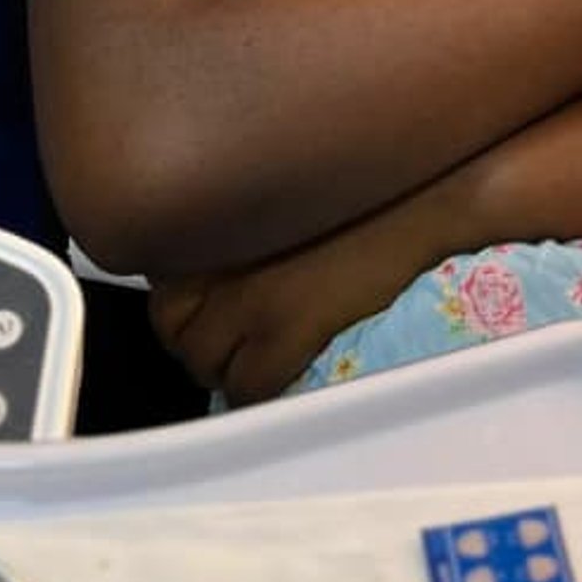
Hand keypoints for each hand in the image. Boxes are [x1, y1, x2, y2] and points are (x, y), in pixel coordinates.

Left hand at [150, 188, 452, 406]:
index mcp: (217, 214)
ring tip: (252, 360)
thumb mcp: (286, 195)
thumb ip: (244, 222)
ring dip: (223, 367)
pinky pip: (245, 387)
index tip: (204, 310)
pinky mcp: (285, 326)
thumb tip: (220, 258)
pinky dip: (254, 393)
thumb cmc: (364, 188)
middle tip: (227, 340)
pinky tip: (275, 382)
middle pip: (172, 325)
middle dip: (194, 339)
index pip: (163, 281)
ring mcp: (248, 292)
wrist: (418, 196)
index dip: (181, 305)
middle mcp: (218, 250)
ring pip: (203, 360)